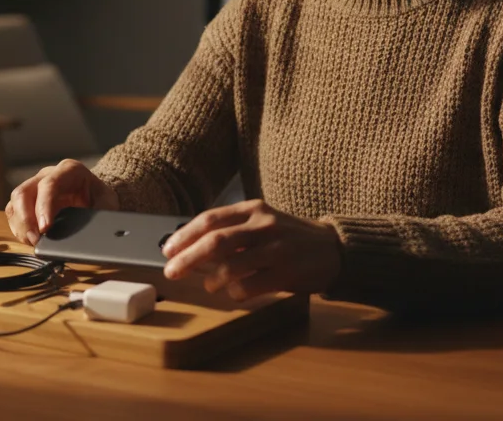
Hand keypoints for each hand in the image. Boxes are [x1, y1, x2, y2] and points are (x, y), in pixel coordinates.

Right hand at [5, 159, 118, 245]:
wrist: (97, 197)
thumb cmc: (101, 199)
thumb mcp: (106, 204)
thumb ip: (98, 216)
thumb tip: (90, 235)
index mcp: (69, 170)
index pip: (49, 185)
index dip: (43, 207)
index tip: (45, 228)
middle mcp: (48, 174)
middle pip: (24, 192)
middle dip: (26, 219)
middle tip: (36, 240)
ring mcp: (35, 185)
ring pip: (15, 202)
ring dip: (20, 225)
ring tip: (33, 242)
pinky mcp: (28, 200)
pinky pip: (14, 212)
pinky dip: (19, 228)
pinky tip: (30, 239)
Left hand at [160, 199, 342, 300]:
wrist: (334, 248)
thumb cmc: (289, 237)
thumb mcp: (262, 222)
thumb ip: (233, 230)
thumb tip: (192, 246)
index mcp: (254, 209)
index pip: (210, 219)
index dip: (184, 235)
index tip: (167, 249)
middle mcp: (263, 225)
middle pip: (215, 241)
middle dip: (187, 258)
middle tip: (171, 271)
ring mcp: (276, 249)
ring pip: (230, 266)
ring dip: (211, 279)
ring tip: (208, 285)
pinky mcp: (286, 272)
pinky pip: (249, 286)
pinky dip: (234, 292)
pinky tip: (234, 292)